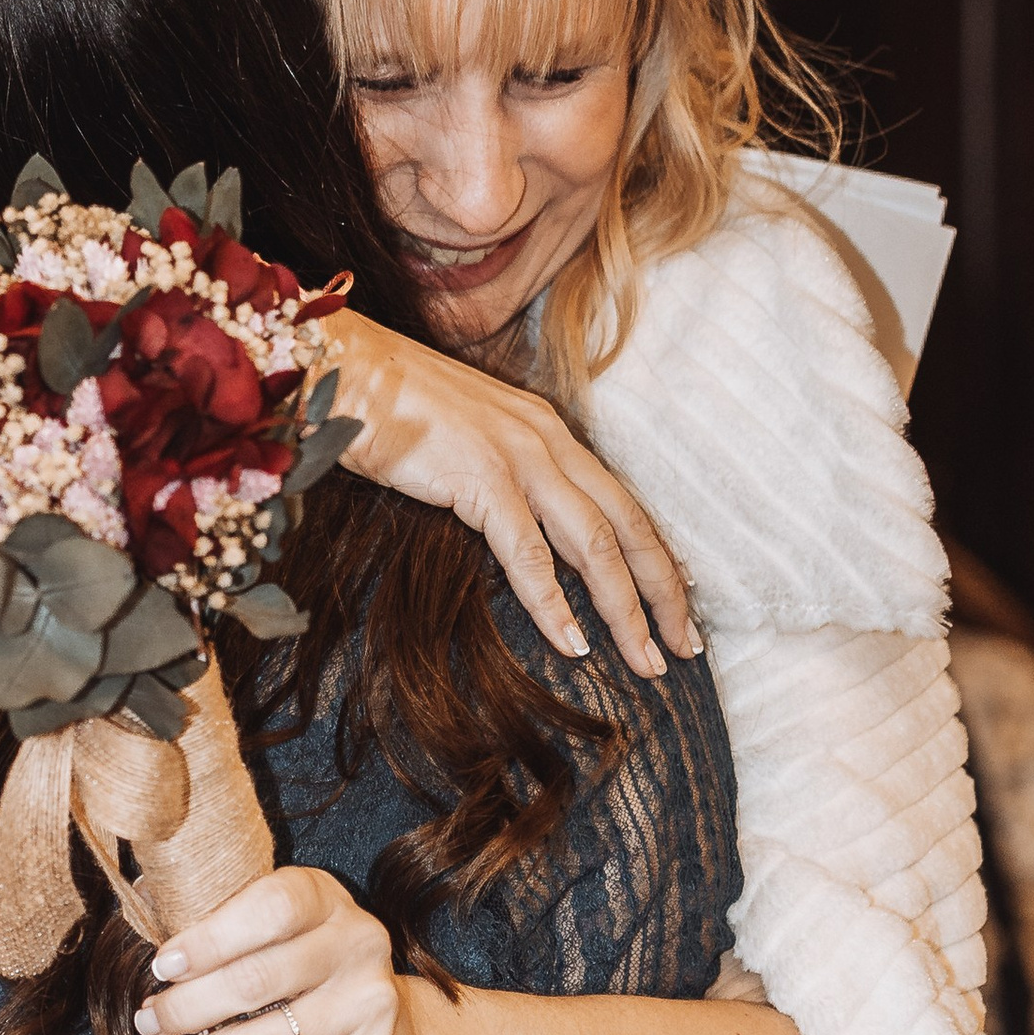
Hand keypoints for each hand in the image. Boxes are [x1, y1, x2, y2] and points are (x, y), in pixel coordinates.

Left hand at [134, 868, 428, 1034]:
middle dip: (186, 1010)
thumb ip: (229, 931)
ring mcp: (368, 1011)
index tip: (161, 968)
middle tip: (146, 1024)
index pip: (271, 910)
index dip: (210, 939)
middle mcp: (358, 948)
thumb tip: (147, 955)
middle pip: (256, 982)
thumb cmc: (311, 980)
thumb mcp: (284, 936)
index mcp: (328, 902)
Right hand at [330, 312, 700, 676]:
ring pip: (595, 544)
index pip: (622, 502)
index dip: (657, 556)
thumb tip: (518, 529)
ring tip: (645, 661)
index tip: (679, 603)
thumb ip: (502, 478)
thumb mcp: (466, 441)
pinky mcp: (482, 479)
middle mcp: (548, 441)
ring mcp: (518, 458)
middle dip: (663, 592)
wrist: (347, 373)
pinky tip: (572, 643)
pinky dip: (553, 604)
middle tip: (686, 646)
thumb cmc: (392, 412)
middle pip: (628, 526)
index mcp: (548, 432)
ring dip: (625, 609)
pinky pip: (529, 554)